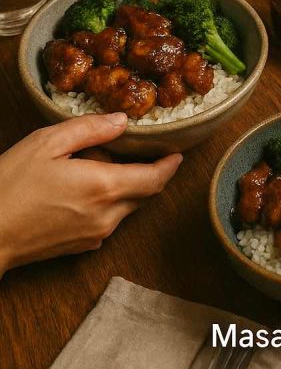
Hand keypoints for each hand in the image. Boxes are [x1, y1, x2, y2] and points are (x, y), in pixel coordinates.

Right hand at [0, 114, 181, 275]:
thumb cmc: (12, 186)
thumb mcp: (48, 142)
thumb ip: (90, 129)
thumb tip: (122, 121)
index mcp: (104, 188)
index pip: (155, 179)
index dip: (170, 165)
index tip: (177, 152)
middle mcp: (107, 216)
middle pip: (144, 193)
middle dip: (147, 173)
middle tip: (135, 151)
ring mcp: (95, 235)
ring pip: (126, 207)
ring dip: (124, 186)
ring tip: (96, 166)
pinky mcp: (82, 247)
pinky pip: (108, 220)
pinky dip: (107, 202)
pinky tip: (82, 189)